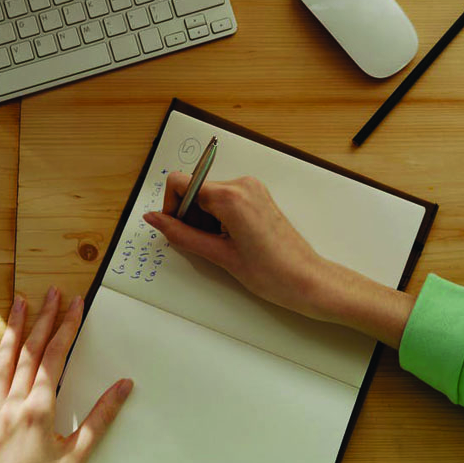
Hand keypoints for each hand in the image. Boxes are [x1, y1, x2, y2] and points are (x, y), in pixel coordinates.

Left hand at [0, 288, 132, 462]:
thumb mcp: (80, 456)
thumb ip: (101, 417)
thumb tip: (124, 385)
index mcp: (38, 411)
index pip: (55, 357)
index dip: (66, 327)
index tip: (75, 303)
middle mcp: (12, 408)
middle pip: (30, 353)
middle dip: (43, 319)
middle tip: (52, 292)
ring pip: (2, 365)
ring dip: (13, 332)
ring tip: (19, 303)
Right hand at [143, 173, 414, 347]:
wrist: (308, 280)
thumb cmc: (271, 273)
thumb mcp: (219, 256)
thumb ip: (181, 234)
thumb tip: (155, 219)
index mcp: (230, 196)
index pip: (181, 182)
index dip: (172, 207)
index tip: (176, 229)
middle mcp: (242, 184)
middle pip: (194, 189)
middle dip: (189, 216)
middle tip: (203, 245)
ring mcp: (252, 188)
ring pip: (208, 195)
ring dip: (204, 219)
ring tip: (221, 247)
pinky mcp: (258, 196)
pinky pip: (225, 199)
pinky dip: (218, 218)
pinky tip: (230, 241)